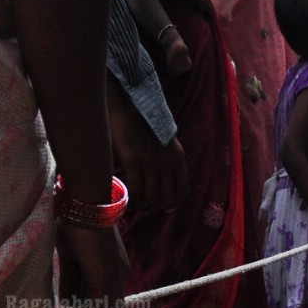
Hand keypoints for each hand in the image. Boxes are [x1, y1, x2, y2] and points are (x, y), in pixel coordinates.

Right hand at [54, 222, 128, 307]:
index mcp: (112, 265)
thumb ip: (71, 279)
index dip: (85, 304)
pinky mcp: (107, 280)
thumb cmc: (76, 223)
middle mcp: (118, 273)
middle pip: (104, 303)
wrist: (85, 207)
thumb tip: (67, 299)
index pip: (101, 291)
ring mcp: (115, 277)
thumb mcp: (70, 256)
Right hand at [107, 79, 188, 213]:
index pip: (182, 188)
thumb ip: (163, 155)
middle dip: (155, 207)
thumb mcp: (161, 136)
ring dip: (142, 206)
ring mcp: (152, 161)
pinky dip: (131, 200)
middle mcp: (168, 161)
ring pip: (151, 197)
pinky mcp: (134, 160)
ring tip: (133, 205)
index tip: (166, 208)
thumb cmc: (139, 116)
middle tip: (144, 208)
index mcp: (177, 155)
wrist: (125, 98)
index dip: (174, 202)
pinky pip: (136, 190)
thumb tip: (154, 173)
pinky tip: (125, 199)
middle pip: (167, 197)